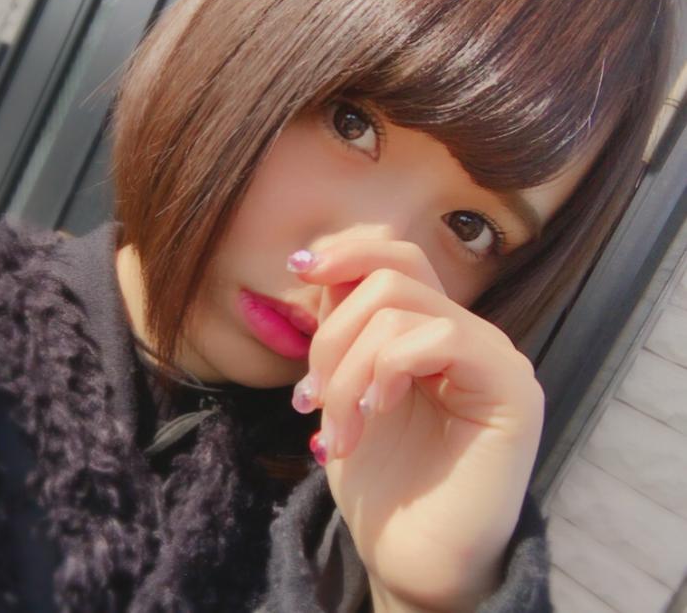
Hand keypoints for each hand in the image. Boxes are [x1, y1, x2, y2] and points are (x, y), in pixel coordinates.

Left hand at [290, 239, 544, 611]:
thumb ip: (343, 330)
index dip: (346, 252)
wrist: (408, 556)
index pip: (396, 256)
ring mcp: (493, 356)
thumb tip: (319, 268)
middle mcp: (466, 334)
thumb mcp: (344, 389)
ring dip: (346, 370)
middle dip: (331, 335)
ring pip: (400, 307)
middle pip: (391, 275)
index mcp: (428, 331)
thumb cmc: (378, 480)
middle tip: (311, 400)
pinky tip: (376, 414)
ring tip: (339, 429)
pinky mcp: (510, 387)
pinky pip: (440, 337)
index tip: (297, 268)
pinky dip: (387, 371)